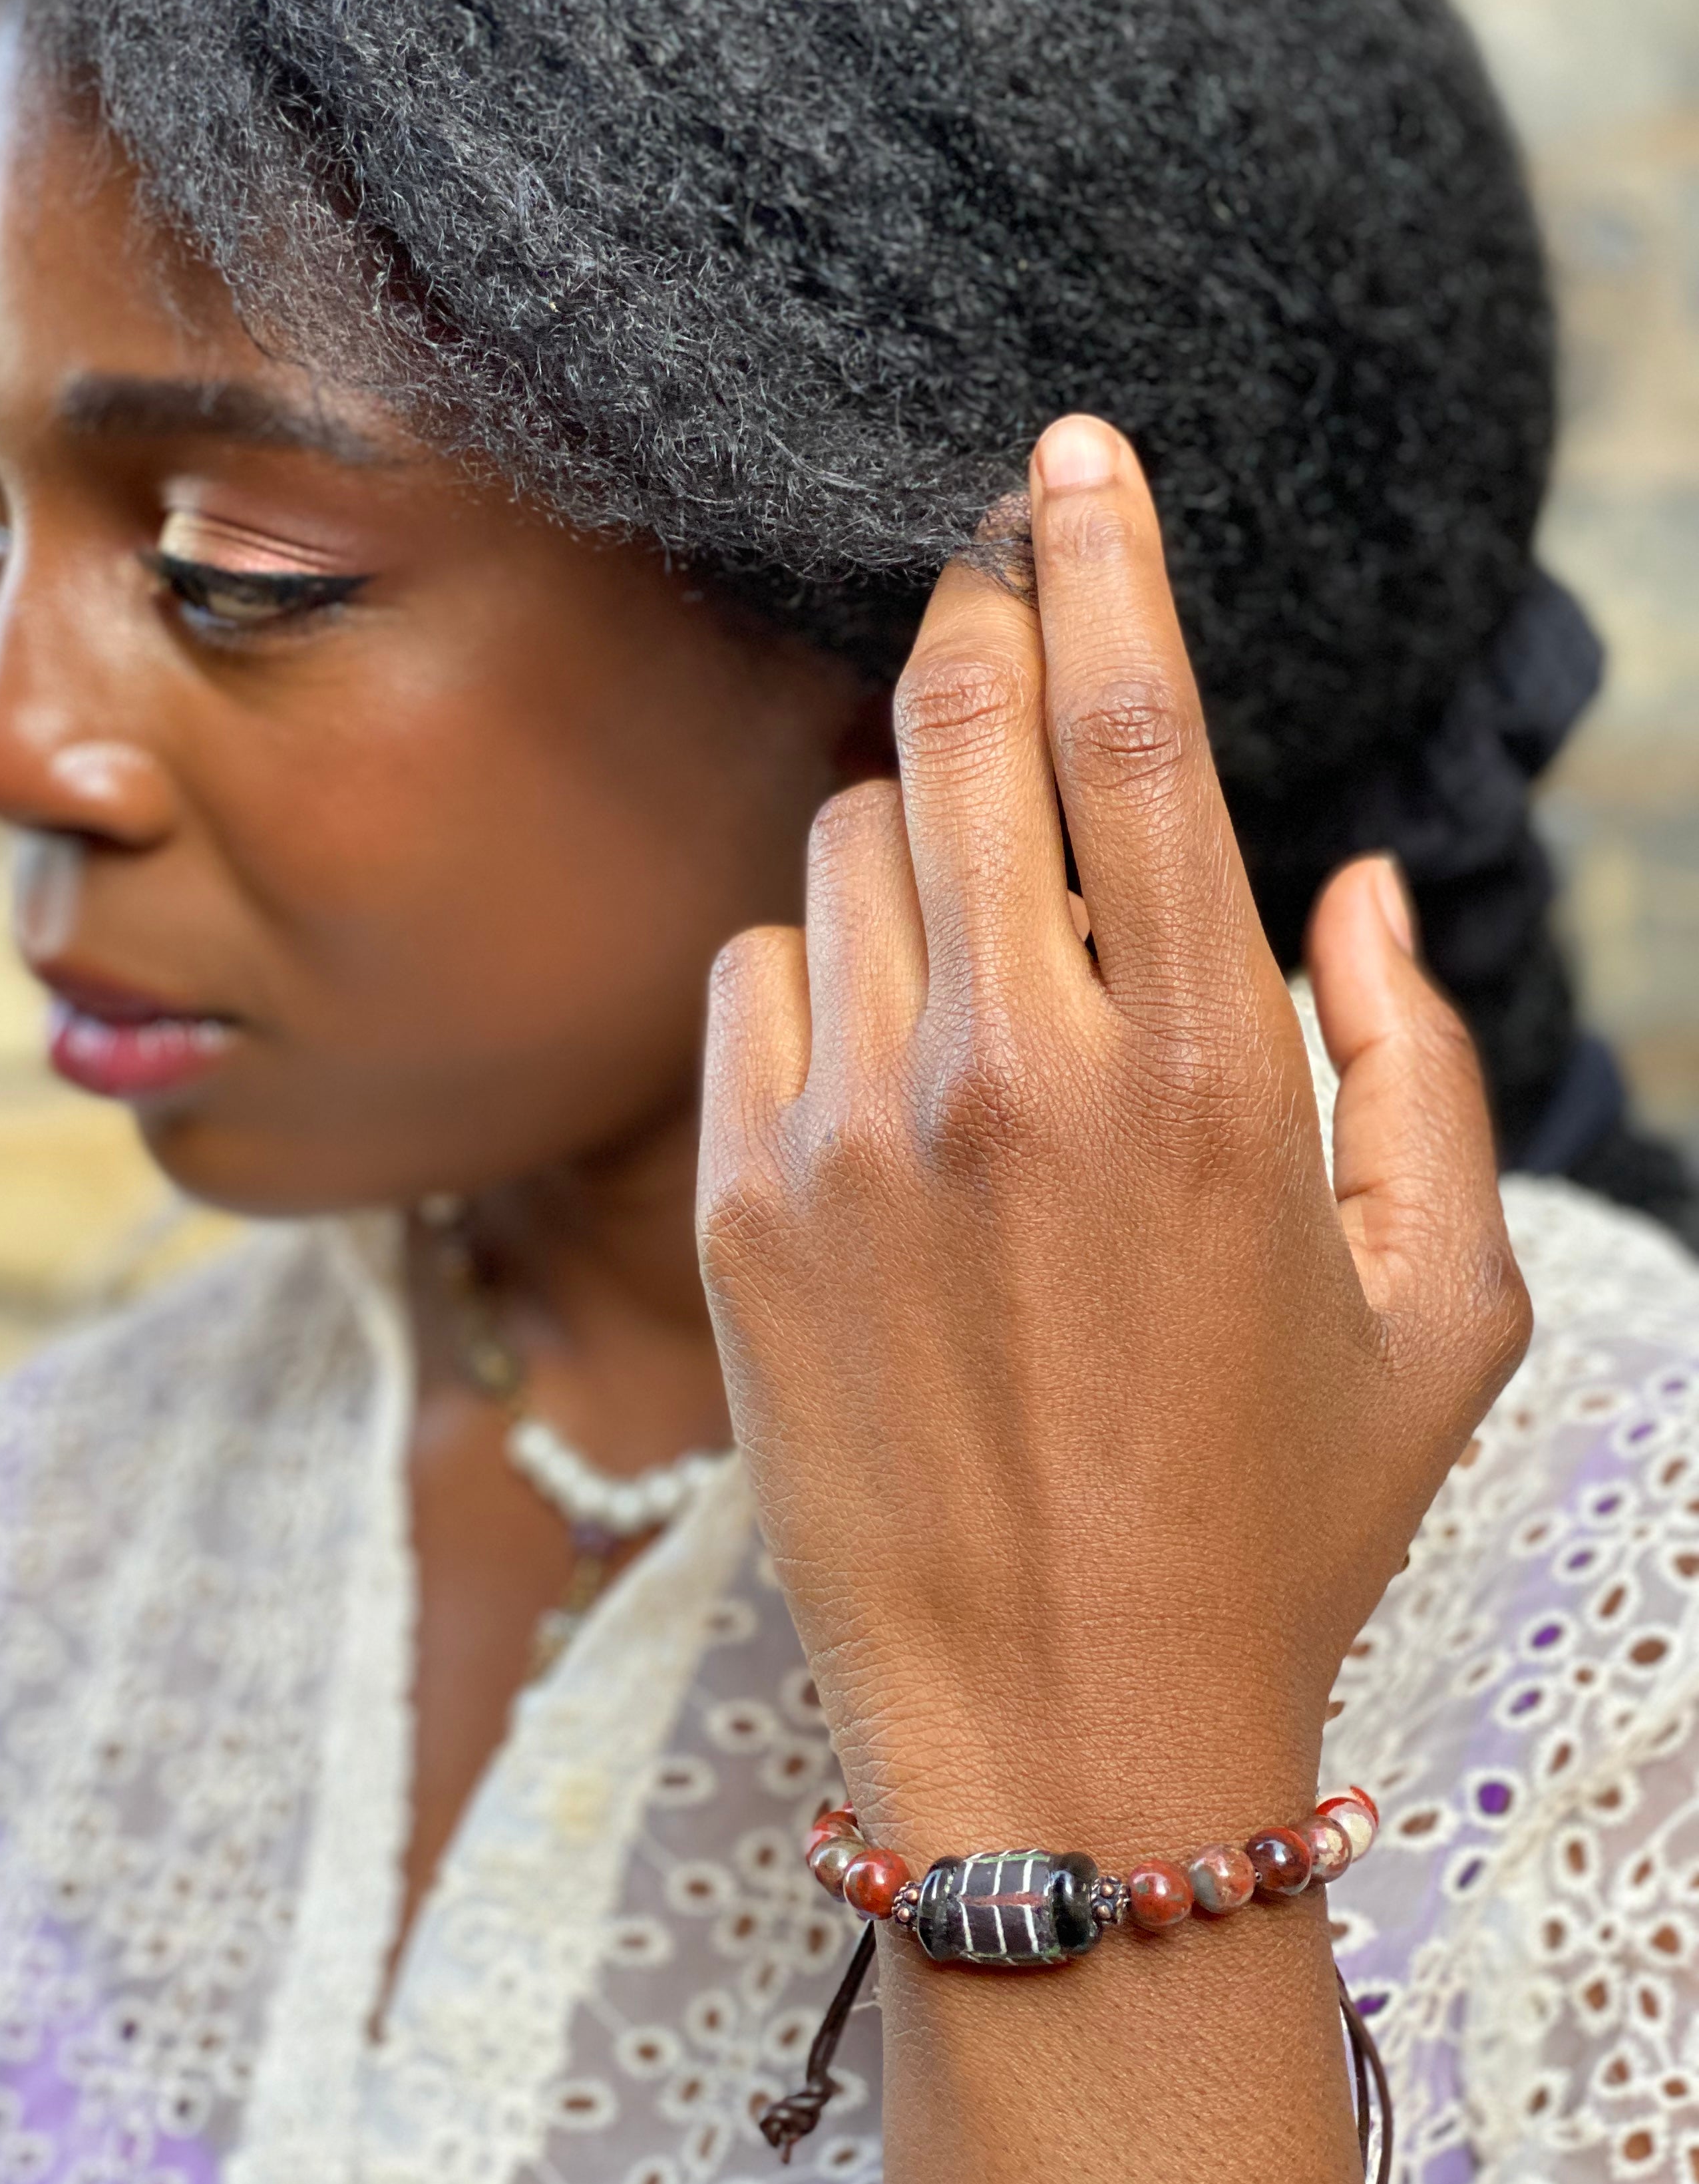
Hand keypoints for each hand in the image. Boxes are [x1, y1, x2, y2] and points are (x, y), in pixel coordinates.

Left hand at [698, 416, 1529, 1862]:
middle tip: (991, 586)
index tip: (1069, 453)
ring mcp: (853, 1131)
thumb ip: (1421, 1061)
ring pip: (851, 843)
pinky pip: (751, 974)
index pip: (1138, 725)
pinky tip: (881, 1065)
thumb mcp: (1441, 1308)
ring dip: (922, 836)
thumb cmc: (1278, 1521)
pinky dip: (817, 970)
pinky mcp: (743, 1204)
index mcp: (1206, 1069)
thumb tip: (1363, 880)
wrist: (1062, 1730)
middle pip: (963, 723)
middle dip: (980, 620)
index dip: (1102, 553)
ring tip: (982, 953)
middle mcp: (1013, 1067)